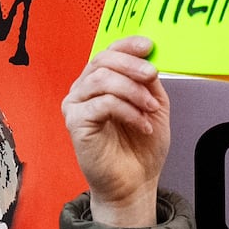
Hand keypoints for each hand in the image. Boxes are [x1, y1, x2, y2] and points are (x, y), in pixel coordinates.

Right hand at [62, 35, 169, 227]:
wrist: (134, 184)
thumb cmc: (140, 148)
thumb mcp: (153, 106)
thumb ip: (148, 82)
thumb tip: (149, 58)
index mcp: (100, 82)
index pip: (108, 52)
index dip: (127, 44)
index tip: (148, 46)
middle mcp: (83, 90)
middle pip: (103, 61)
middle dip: (132, 65)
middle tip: (152, 75)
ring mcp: (76, 106)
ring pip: (102, 80)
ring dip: (133, 91)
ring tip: (150, 109)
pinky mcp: (76, 123)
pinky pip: (103, 104)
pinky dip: (128, 111)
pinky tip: (142, 124)